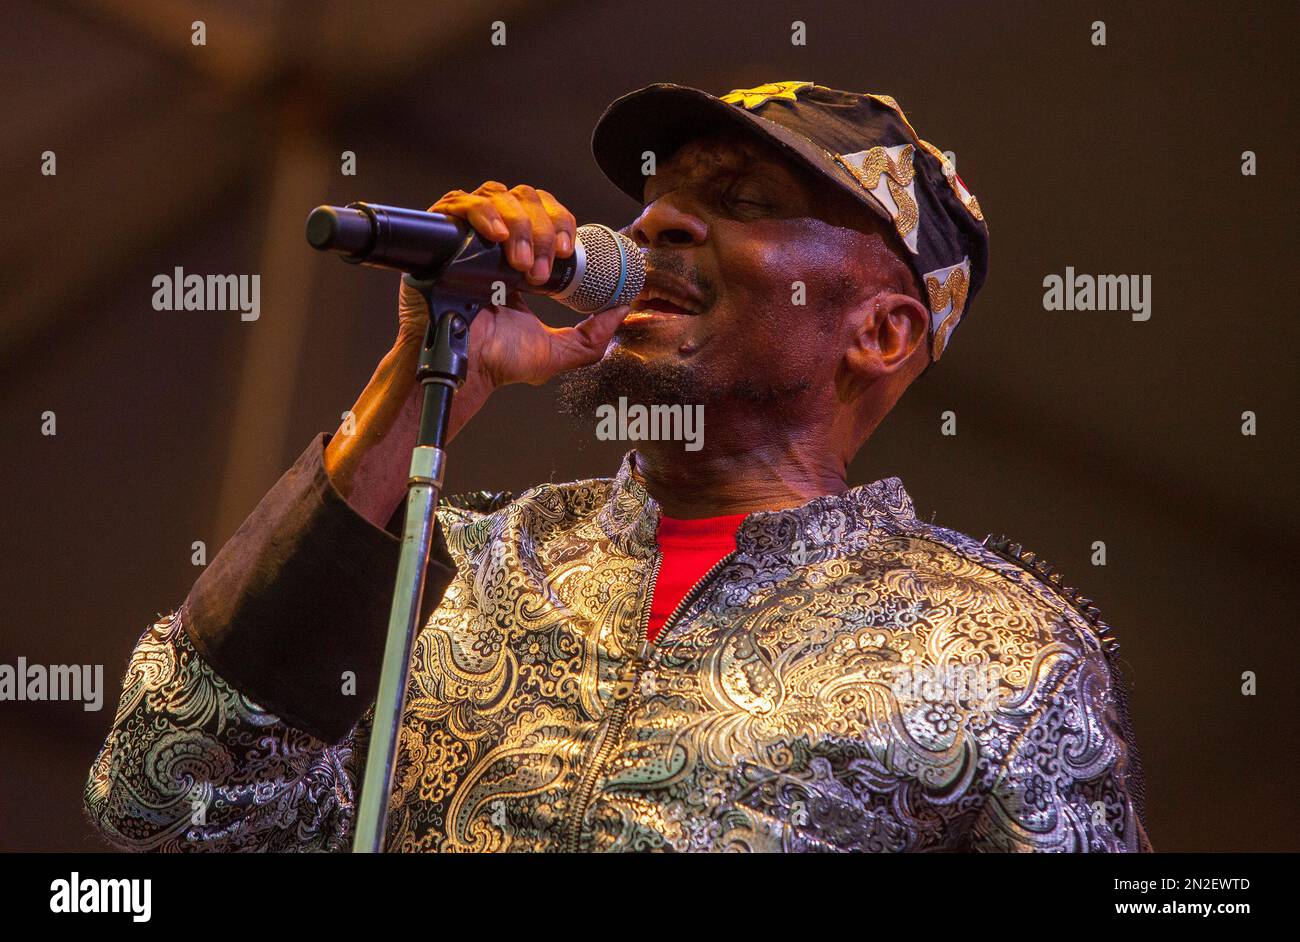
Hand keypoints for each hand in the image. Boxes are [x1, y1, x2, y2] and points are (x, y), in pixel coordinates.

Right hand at [396, 182, 629, 389]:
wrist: (464, 368)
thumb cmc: (498, 362)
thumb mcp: (557, 350)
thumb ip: (594, 336)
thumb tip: (623, 310)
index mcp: (520, 260)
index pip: (545, 214)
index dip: (559, 223)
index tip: (566, 251)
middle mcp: (494, 242)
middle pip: (525, 199)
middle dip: (540, 230)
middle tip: (539, 269)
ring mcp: (466, 237)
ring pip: (497, 195)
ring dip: (517, 224)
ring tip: (517, 263)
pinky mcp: (438, 238)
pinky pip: (458, 203)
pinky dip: (482, 213)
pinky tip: (496, 237)